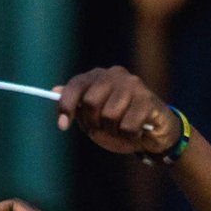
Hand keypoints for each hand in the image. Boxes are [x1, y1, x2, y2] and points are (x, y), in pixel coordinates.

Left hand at [56, 66, 180, 154]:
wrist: (155, 132)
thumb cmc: (119, 123)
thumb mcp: (93, 116)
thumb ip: (76, 105)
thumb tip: (54, 90)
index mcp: (98, 76)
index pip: (75, 85)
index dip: (66, 106)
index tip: (63, 126)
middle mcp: (115, 75)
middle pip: (90, 101)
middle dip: (92, 122)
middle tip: (101, 129)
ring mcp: (133, 85)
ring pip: (109, 115)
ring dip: (112, 131)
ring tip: (120, 129)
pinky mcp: (148, 100)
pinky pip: (127, 125)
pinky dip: (128, 135)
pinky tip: (136, 131)